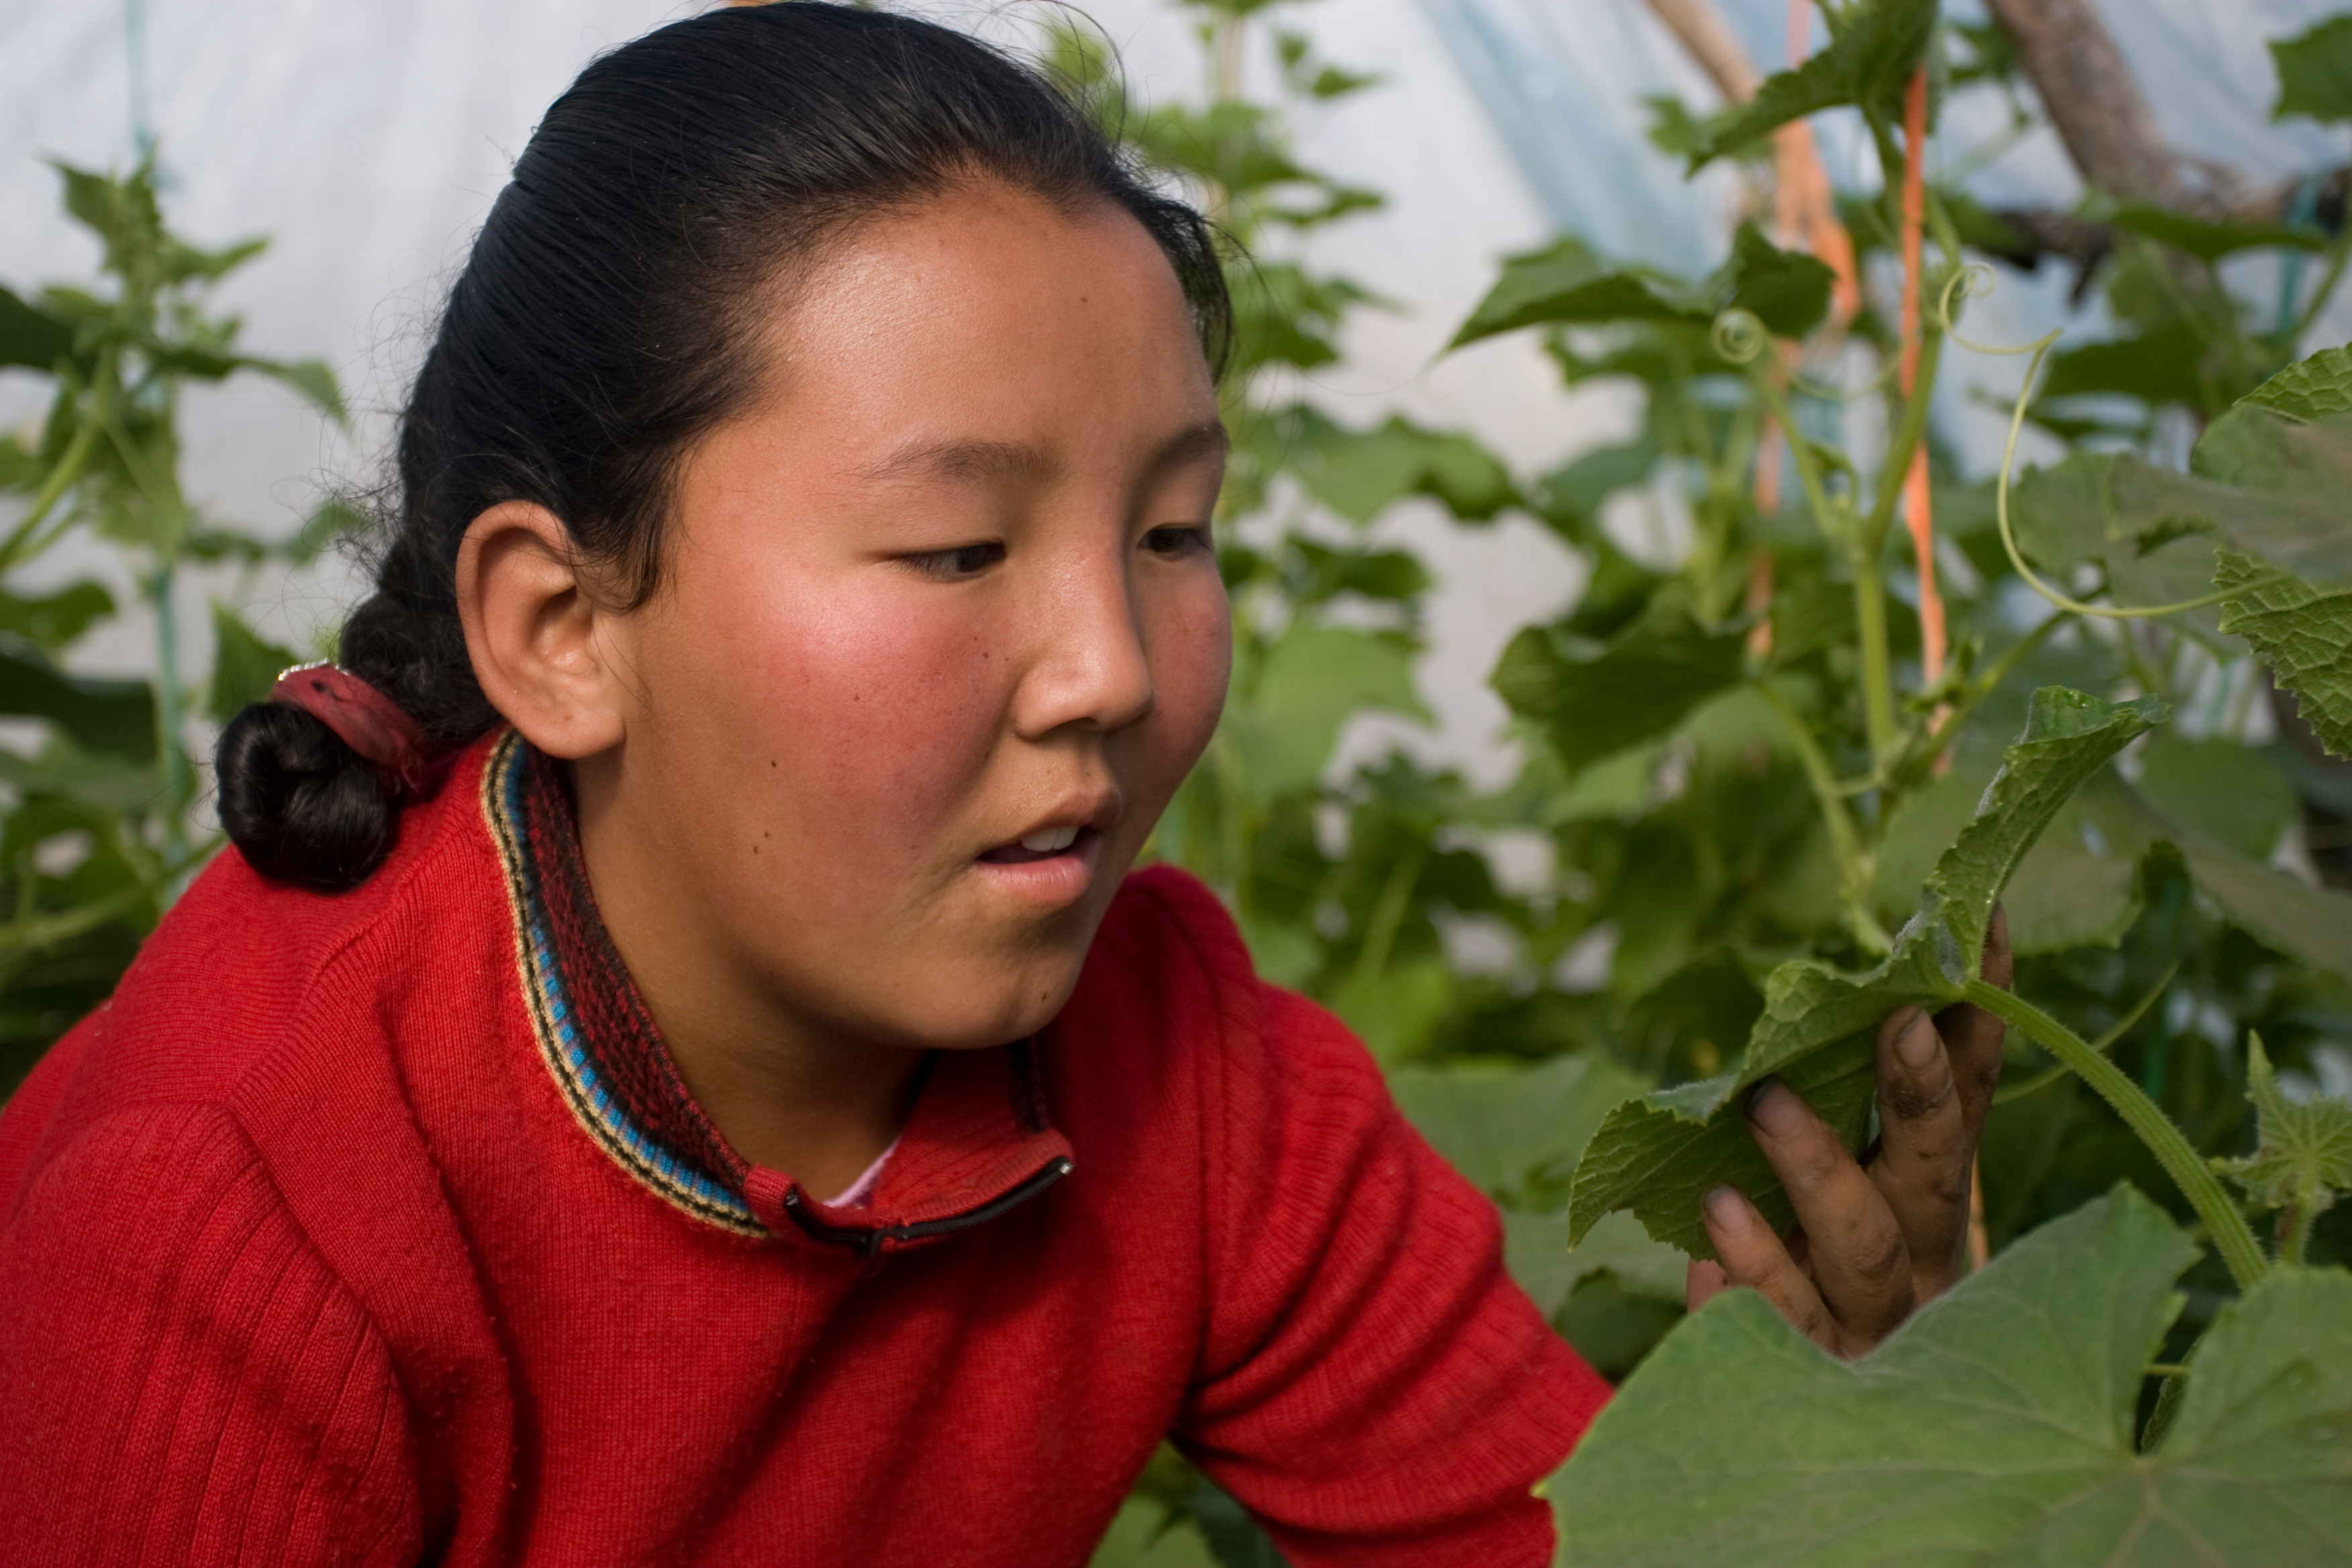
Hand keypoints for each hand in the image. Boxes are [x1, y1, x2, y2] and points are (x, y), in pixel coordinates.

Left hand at [1685, 908, 2010, 1356]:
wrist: (1855, 1451)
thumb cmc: (1844, 1280)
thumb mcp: (1864, 1187)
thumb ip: (1864, 1109)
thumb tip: (1877, 985)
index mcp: (1938, 1202)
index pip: (1972, 1098)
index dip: (1981, 1020)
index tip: (1979, 931)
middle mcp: (1924, 1262)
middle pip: (1930, 1174)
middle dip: (1918, 1095)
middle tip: (1892, 1021)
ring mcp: (1875, 1325)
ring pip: (1858, 1251)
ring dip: (1816, 1172)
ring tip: (1762, 1108)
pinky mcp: (1814, 1377)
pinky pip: (1780, 1328)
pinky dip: (1749, 1281)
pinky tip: (1709, 1246)